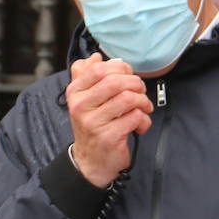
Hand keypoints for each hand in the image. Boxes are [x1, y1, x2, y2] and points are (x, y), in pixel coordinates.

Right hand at [65, 52, 152, 187]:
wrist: (91, 162)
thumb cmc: (93, 127)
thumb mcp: (84, 100)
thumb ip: (86, 76)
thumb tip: (95, 57)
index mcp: (75, 93)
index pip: (99, 69)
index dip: (120, 68)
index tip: (128, 76)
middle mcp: (80, 106)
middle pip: (116, 81)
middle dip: (135, 84)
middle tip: (140, 92)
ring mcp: (93, 122)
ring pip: (128, 98)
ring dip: (143, 102)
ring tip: (143, 108)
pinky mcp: (108, 137)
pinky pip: (135, 118)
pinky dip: (144, 120)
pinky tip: (140, 125)